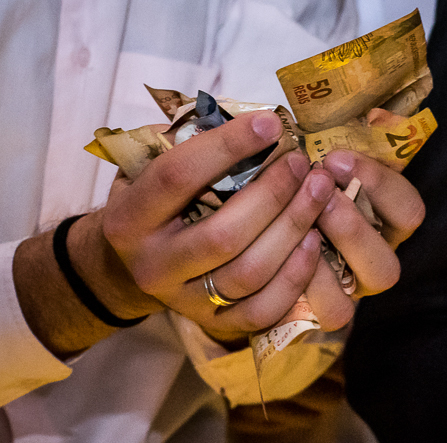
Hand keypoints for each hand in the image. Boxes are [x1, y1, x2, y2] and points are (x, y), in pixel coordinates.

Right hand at [97, 111, 422, 342]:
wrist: (128, 268)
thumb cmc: (152, 204)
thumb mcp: (148, 168)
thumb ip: (184, 142)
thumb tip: (247, 114)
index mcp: (129, 220)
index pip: (176, 178)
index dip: (226, 147)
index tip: (270, 123)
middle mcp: (153, 267)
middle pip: (222, 235)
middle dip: (272, 194)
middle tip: (302, 162)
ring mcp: (183, 301)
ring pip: (248, 273)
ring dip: (292, 229)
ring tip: (318, 193)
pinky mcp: (212, 325)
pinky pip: (261, 310)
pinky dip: (294, 277)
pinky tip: (314, 240)